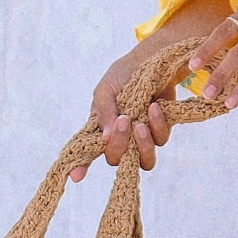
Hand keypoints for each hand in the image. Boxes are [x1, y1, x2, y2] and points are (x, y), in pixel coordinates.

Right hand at [70, 0, 232, 182]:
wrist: (153, 60)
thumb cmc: (124, 74)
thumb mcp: (107, 90)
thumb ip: (104, 112)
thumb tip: (104, 140)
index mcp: (100, 127)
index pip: (88, 151)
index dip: (81, 166)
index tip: (77, 177)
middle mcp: (120, 137)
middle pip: (117, 160)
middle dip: (120, 146)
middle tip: (124, 122)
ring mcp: (141, 137)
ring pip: (144, 160)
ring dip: (143, 144)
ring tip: (139, 123)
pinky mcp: (160, 130)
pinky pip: (161, 139)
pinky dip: (158, 125)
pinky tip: (154, 107)